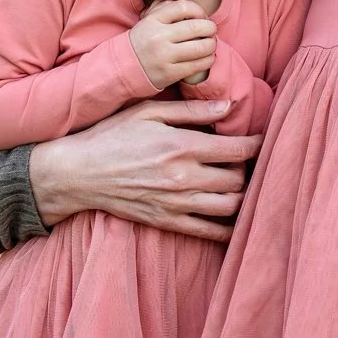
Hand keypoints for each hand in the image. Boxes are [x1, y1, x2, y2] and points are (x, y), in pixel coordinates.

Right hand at [27, 99, 259, 240]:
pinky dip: (229, 228)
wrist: (78, 173)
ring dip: (242, 196)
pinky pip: (209, 231)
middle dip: (249, 169)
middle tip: (246, 161)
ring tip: (239, 183)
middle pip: (238, 179)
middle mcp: (182, 177)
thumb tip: (228, 106)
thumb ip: (191, 110)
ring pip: (230, 207)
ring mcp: (175, 203)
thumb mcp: (148, 110)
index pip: (237, 149)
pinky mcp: (167, 222)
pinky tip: (234, 217)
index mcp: (181, 145)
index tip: (259, 139)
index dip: (256, 144)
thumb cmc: (112, 135)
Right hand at [130, 0, 216, 88]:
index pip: (184, 7)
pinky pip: (198, 65)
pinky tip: (207, 58)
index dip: (199, 10)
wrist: (122, 67)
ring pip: (201, 47)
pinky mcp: (170, 73)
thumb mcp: (148, 20)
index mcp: (153, 20)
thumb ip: (167, 8)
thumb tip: (192, 7)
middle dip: (210, 28)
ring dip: (211, 45)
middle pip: (196, 27)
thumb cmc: (142, 41)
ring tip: (210, 44)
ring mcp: (164, 56)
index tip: (202, 17)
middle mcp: (159, 36)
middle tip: (211, 30)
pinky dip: (208, 60)